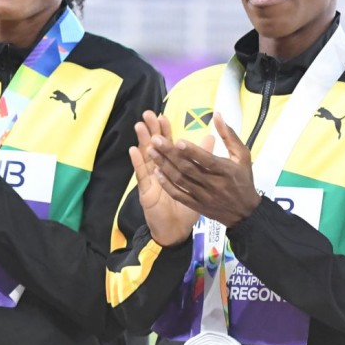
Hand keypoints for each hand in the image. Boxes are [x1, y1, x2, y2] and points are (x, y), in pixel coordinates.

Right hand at [129, 111, 207, 245]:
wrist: (177, 230)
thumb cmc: (187, 206)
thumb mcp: (198, 183)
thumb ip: (203, 159)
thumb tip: (211, 138)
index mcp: (173, 168)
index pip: (168, 146)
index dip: (166, 131)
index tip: (164, 116)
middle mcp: (160, 172)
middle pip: (155, 148)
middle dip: (152, 131)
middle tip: (148, 114)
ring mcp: (151, 182)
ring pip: (146, 159)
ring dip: (142, 142)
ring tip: (140, 126)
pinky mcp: (146, 193)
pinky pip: (142, 177)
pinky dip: (137, 164)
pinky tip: (133, 150)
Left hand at [148, 113, 261, 227]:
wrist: (245, 212)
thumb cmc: (243, 180)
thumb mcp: (243, 156)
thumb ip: (229, 136)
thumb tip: (218, 116)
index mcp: (225, 171)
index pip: (206, 160)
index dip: (192, 151)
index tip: (178, 141)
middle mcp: (213, 184)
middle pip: (188, 168)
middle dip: (170, 154)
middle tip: (155, 140)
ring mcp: (204, 196)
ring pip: (180, 180)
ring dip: (164, 166)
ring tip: (151, 152)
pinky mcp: (197, 205)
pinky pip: (179, 195)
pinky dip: (167, 184)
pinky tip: (157, 173)